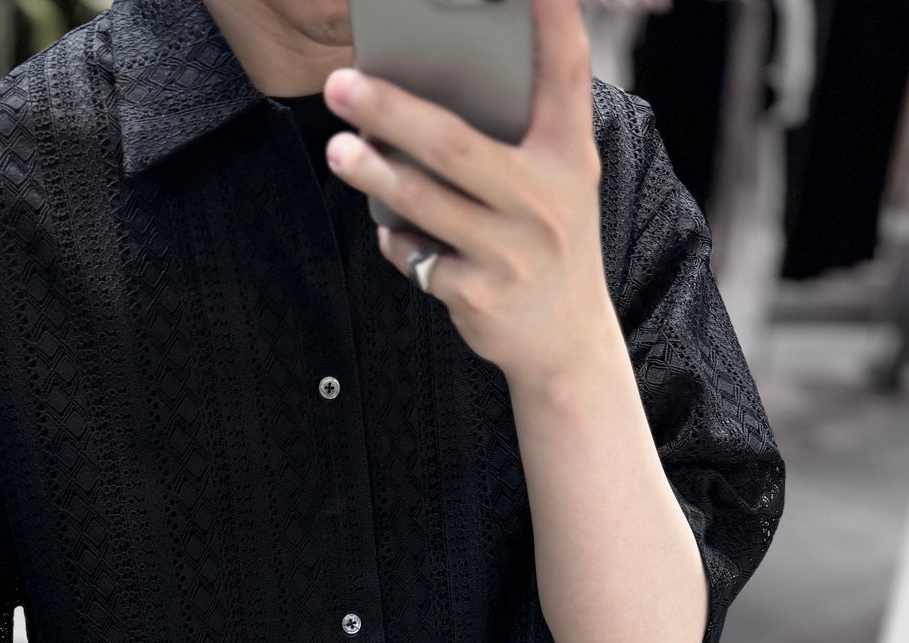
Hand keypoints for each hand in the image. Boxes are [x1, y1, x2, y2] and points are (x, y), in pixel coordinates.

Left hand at [321, 0, 612, 393]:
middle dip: (390, 110)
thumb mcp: (559, 181)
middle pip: (453, 144)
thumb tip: (432, 85)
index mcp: (570, 156)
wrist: (567, 344)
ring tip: (338, 149)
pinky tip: (388, 229)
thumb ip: (522, 133)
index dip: (554, 19)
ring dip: (372, 174)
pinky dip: (395, 239)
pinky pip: (417, 257)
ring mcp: (511, 252)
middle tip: (340, 84)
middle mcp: (545, 200)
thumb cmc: (550, 241)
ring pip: (423, 202)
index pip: (565, 73)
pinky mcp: (480, 296)